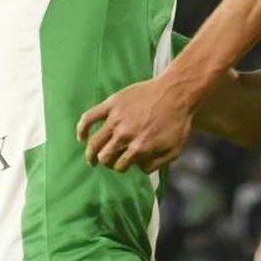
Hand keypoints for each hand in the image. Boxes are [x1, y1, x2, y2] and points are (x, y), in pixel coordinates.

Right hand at [76, 77, 192, 172]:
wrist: (177, 91)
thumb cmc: (178, 121)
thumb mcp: (174, 149)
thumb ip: (156, 164)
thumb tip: (139, 169)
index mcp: (139, 148)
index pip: (120, 166)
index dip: (121, 167)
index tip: (123, 163)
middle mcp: (125, 136)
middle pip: (105, 157)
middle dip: (107, 161)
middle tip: (108, 160)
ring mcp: (116, 119)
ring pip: (95, 142)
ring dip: (91, 153)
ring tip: (92, 157)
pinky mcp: (112, 104)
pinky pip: (89, 117)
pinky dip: (82, 128)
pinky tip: (82, 136)